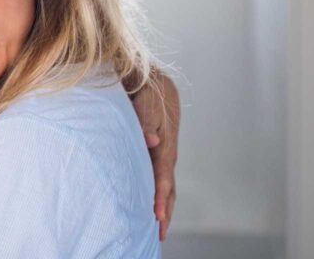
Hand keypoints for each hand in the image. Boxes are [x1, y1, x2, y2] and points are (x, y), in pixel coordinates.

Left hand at [132, 73, 179, 240]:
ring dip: (162, 205)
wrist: (151, 79)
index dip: (160, 197)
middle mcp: (167, 150)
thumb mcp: (146, 98)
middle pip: (168, 186)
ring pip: (164, 183)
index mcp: (165, 142)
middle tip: (158, 234)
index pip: (163, 175)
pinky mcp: (156, 150)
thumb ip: (146, 118)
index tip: (157, 217)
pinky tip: (150, 202)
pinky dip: (156, 191)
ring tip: (157, 227)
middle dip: (164, 210)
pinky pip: (157, 175)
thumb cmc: (145, 89)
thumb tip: (150, 140)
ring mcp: (163, 152)